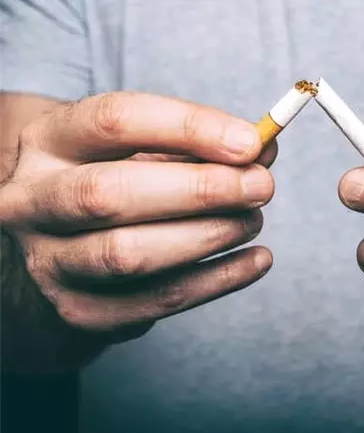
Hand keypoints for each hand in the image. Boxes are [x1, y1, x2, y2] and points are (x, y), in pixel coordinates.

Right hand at [0, 92, 274, 368]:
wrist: (69, 247)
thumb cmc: (119, 184)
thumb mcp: (147, 151)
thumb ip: (200, 146)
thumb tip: (263, 148)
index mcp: (49, 142)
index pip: (115, 121)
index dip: (190, 128)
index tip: (251, 142)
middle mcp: (32, 202)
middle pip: (111, 194)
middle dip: (201, 190)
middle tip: (261, 186)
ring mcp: (48, 262)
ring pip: (130, 254)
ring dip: (210, 236)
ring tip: (253, 221)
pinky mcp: (79, 310)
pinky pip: (157, 300)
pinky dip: (219, 280)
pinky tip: (256, 260)